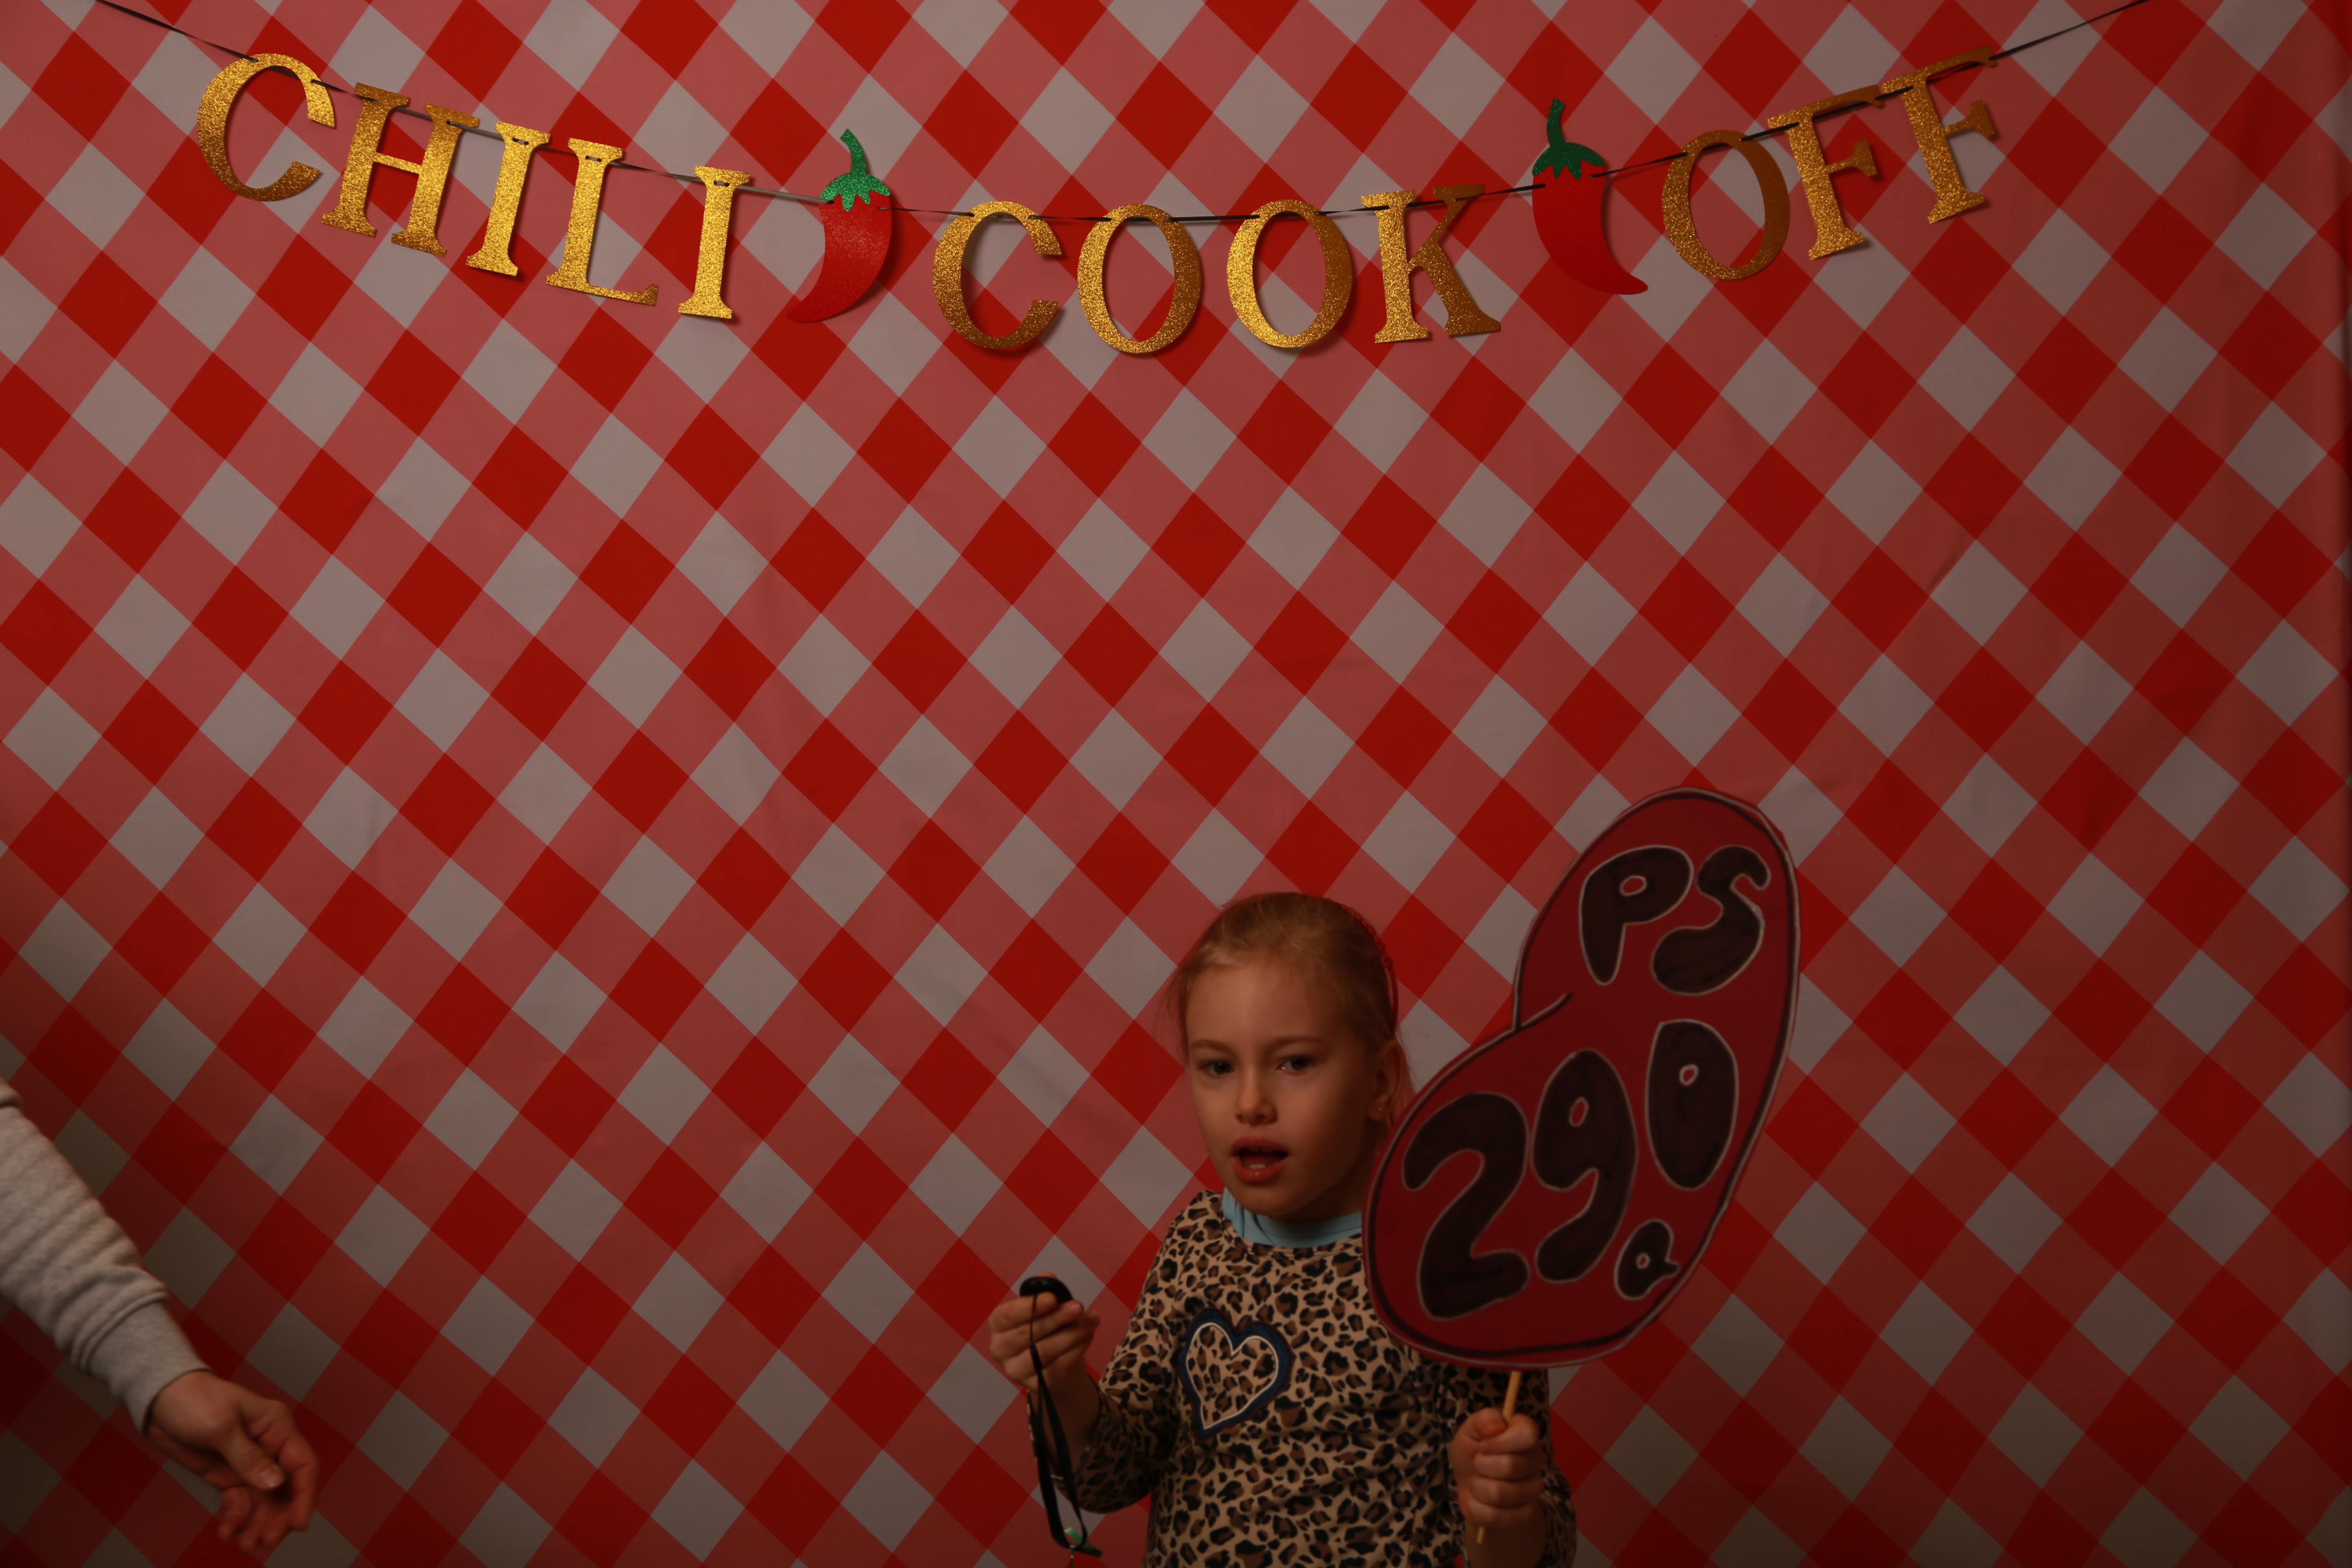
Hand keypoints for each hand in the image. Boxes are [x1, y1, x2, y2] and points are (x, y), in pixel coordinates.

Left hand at [145, 1371, 318, 1554]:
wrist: (160, 1400)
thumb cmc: (194, 1400)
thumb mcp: (221, 1426)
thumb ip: (248, 1457)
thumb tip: (276, 1485)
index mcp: (277, 1427)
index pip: (303, 1464)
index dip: (305, 1496)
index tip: (297, 1525)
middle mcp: (270, 1447)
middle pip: (286, 1489)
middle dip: (278, 1517)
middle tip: (265, 1541)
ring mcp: (249, 1463)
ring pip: (264, 1501)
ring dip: (257, 1524)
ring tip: (245, 1545)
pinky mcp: (228, 1475)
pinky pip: (239, 1502)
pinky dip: (235, 1519)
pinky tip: (226, 1532)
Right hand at [985, 1288, 1098, 1399]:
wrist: (1055, 1365)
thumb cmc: (1046, 1329)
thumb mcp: (1044, 1309)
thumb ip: (1045, 1292)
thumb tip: (1048, 1278)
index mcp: (998, 1325)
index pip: (1008, 1315)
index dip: (1031, 1306)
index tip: (1053, 1298)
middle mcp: (1000, 1349)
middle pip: (1028, 1333)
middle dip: (1056, 1318)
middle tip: (1078, 1307)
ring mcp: (1016, 1370)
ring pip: (1045, 1351)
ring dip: (1072, 1333)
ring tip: (1091, 1320)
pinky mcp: (1036, 1385)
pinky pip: (1059, 1366)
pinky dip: (1077, 1349)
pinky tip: (1088, 1335)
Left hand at [1451, 1406, 1545, 1538]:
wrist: (1470, 1486)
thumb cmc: (1473, 1452)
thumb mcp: (1470, 1430)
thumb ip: (1483, 1420)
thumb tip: (1497, 1426)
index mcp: (1526, 1434)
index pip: (1527, 1434)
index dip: (1500, 1441)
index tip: (1483, 1445)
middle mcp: (1536, 1461)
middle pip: (1508, 1466)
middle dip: (1481, 1465)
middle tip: (1478, 1464)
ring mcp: (1534, 1490)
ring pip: (1499, 1493)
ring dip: (1477, 1488)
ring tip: (1478, 1483)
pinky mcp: (1525, 1515)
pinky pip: (1495, 1516)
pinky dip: (1477, 1509)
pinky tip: (1478, 1502)